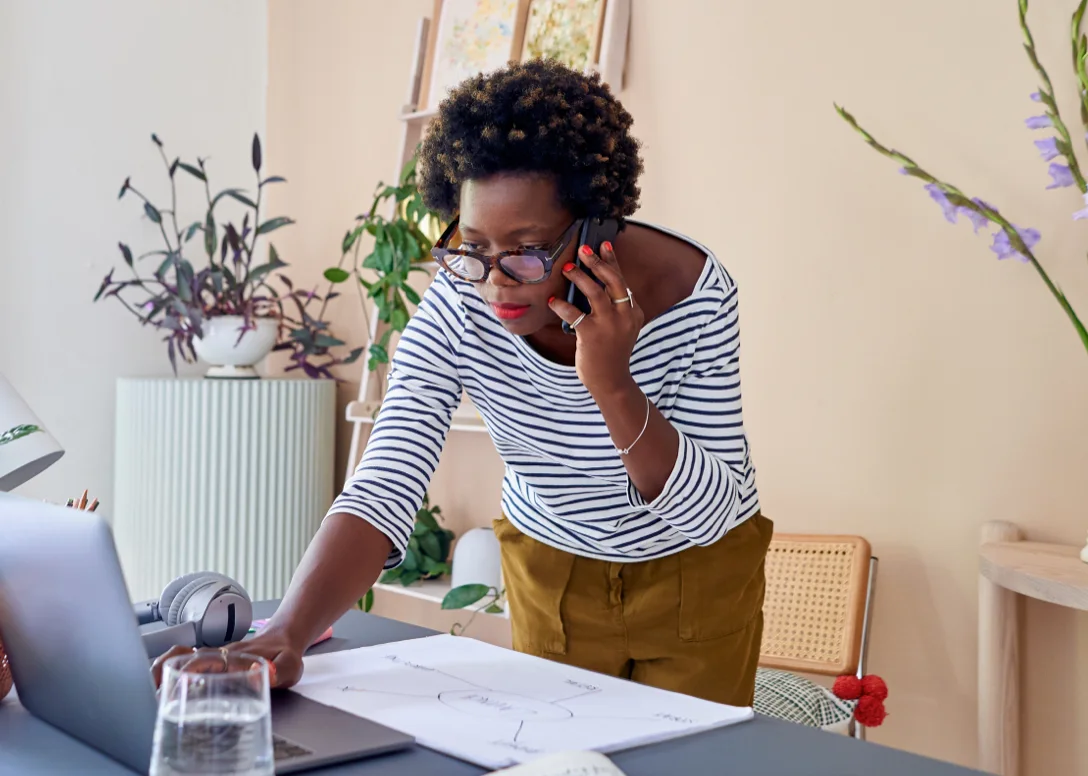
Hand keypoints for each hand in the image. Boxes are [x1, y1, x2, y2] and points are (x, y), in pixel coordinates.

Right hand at [150, 628, 304, 689]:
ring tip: (152, 691)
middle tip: (154, 692)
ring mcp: (213, 659)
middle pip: (180, 659)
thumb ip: (278, 671)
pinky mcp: (213, 665)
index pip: (201, 661)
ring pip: (178, 660)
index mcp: (233, 657)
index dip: (184, 671)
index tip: (173, 683)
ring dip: (162, 672)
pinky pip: (186, 666)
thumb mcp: (290, 665)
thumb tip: (255, 674)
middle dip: (162, 672)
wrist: (285, 639)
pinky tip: (166, 691)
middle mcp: (218, 656)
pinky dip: (171, 675)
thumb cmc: (286, 654)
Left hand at [549, 241, 644, 396]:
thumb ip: (612, 307)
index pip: (622, 281)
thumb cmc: (611, 352)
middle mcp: (625, 316)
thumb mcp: (620, 328)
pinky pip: (574, 314)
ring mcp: (609, 326)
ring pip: (595, 292)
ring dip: (580, 278)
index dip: (612, 261)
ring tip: (568, 268)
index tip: (604, 244)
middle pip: (613, 281)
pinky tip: (552, 300)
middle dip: (597, 262)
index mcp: (633, 312)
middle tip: (583, 249)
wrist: (611, 381)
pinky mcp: (592, 335)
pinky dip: (562, 305)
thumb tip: (591, 282)